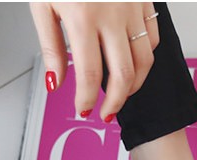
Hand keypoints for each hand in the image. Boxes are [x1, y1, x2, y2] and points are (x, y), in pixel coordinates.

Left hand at [30, 2, 159, 120]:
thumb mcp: (43, 5)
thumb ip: (51, 47)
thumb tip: (56, 83)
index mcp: (82, 18)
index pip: (91, 75)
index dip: (88, 99)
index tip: (84, 110)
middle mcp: (112, 16)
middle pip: (124, 74)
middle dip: (115, 101)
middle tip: (105, 112)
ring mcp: (132, 9)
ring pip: (144, 60)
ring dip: (134, 85)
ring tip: (121, 94)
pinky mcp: (144, 2)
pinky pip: (153, 38)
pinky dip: (145, 57)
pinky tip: (133, 63)